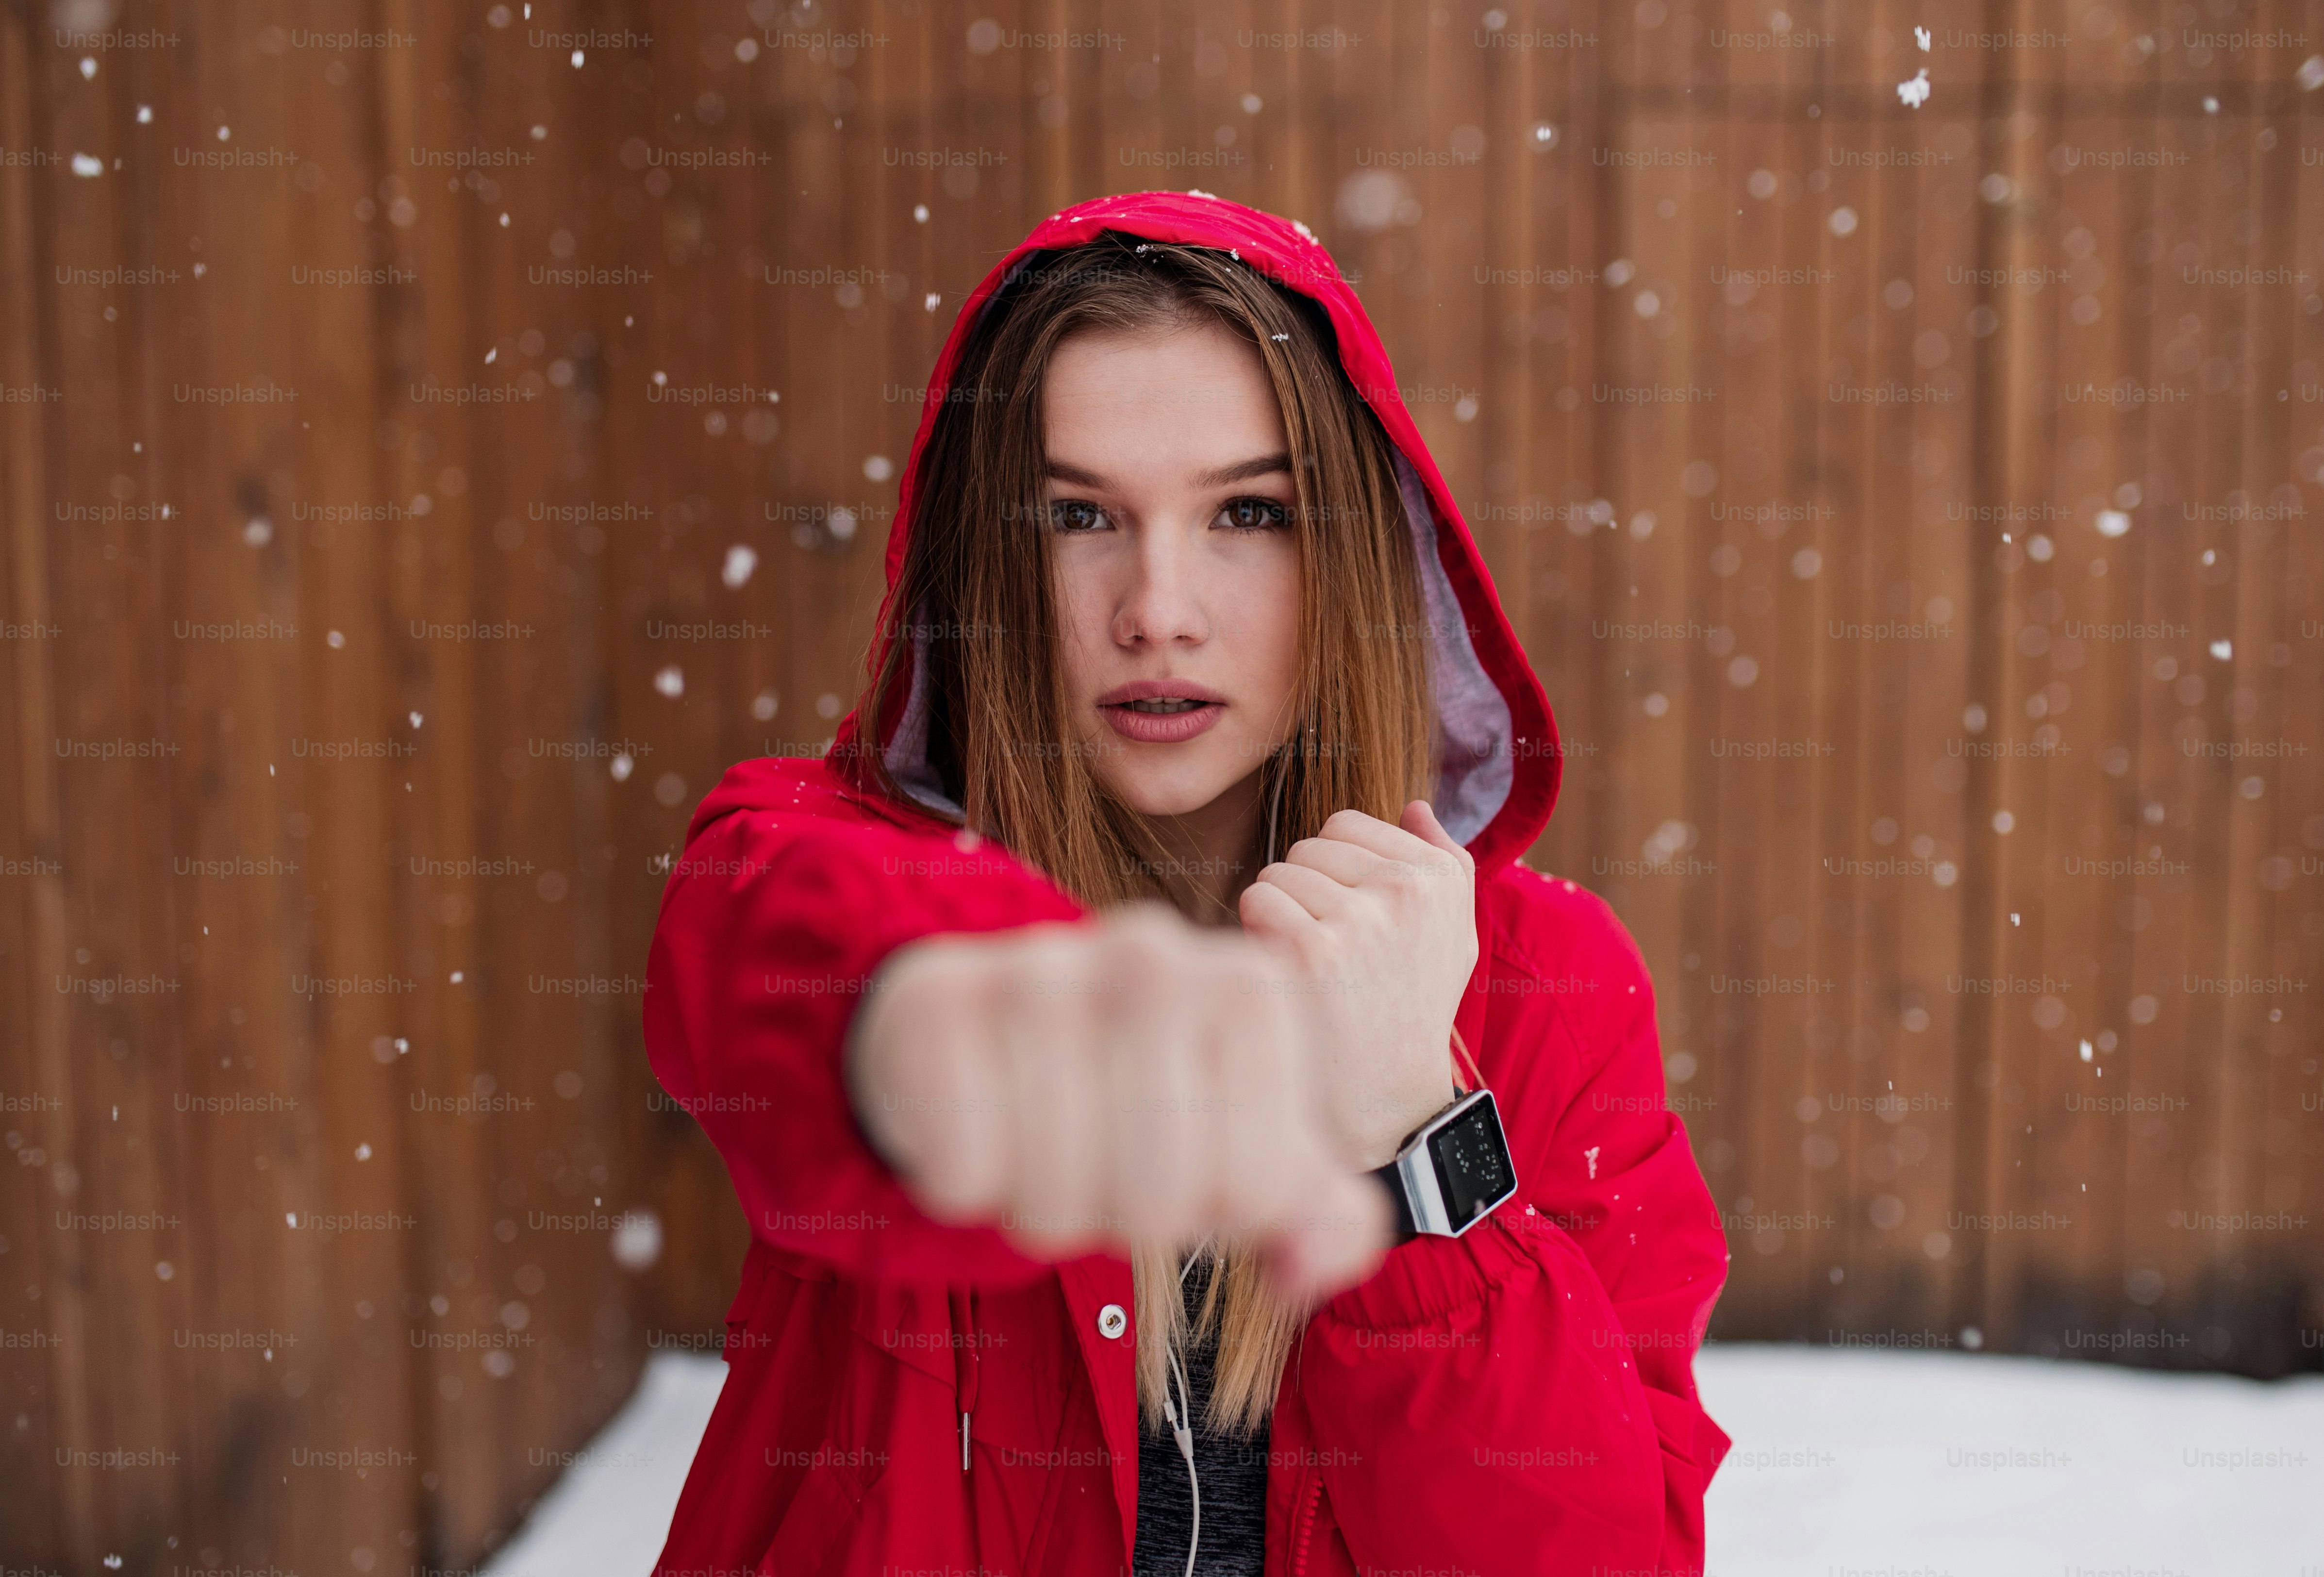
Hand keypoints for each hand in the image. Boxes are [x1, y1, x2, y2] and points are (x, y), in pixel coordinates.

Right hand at [845, 904, 1392, 1299]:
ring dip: (1043, 1205)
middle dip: (1125, 1215)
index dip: (1213, 1210)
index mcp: (1254, 988)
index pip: (1259, 1192)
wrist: (982, 1035)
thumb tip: (1304, 1272)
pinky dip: (965, 1183)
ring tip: (1039, 1142)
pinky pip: (967, 1174)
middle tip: (1102, 1159)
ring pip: (1058, 1192)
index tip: (1184, 1155)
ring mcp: (1042, 965)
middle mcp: (1155, 954)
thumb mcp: (1249, 1150)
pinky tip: (977, 1118)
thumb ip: (1320, 1215)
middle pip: (1161, 1199)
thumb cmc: (1133, 1100)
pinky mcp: (938, 999)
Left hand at [1237, 801, 1477, 1169]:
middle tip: (1329, 952)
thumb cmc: (1409, 1011)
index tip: (1351, 920)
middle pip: (1308, 847)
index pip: (1346, 825)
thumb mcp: (1451, 938)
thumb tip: (1415, 805)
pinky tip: (1287, 975)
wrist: (1384, 1101)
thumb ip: (1443, 862)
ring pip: (1278, 873)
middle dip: (1305, 893)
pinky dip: (1258, 936)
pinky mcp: (1311, 951)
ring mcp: (1358, 919)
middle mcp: (1407, 891)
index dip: (1334, 872)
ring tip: (1310, 967)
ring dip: (1280, 916)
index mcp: (1440, 878)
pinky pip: (1257, 901)